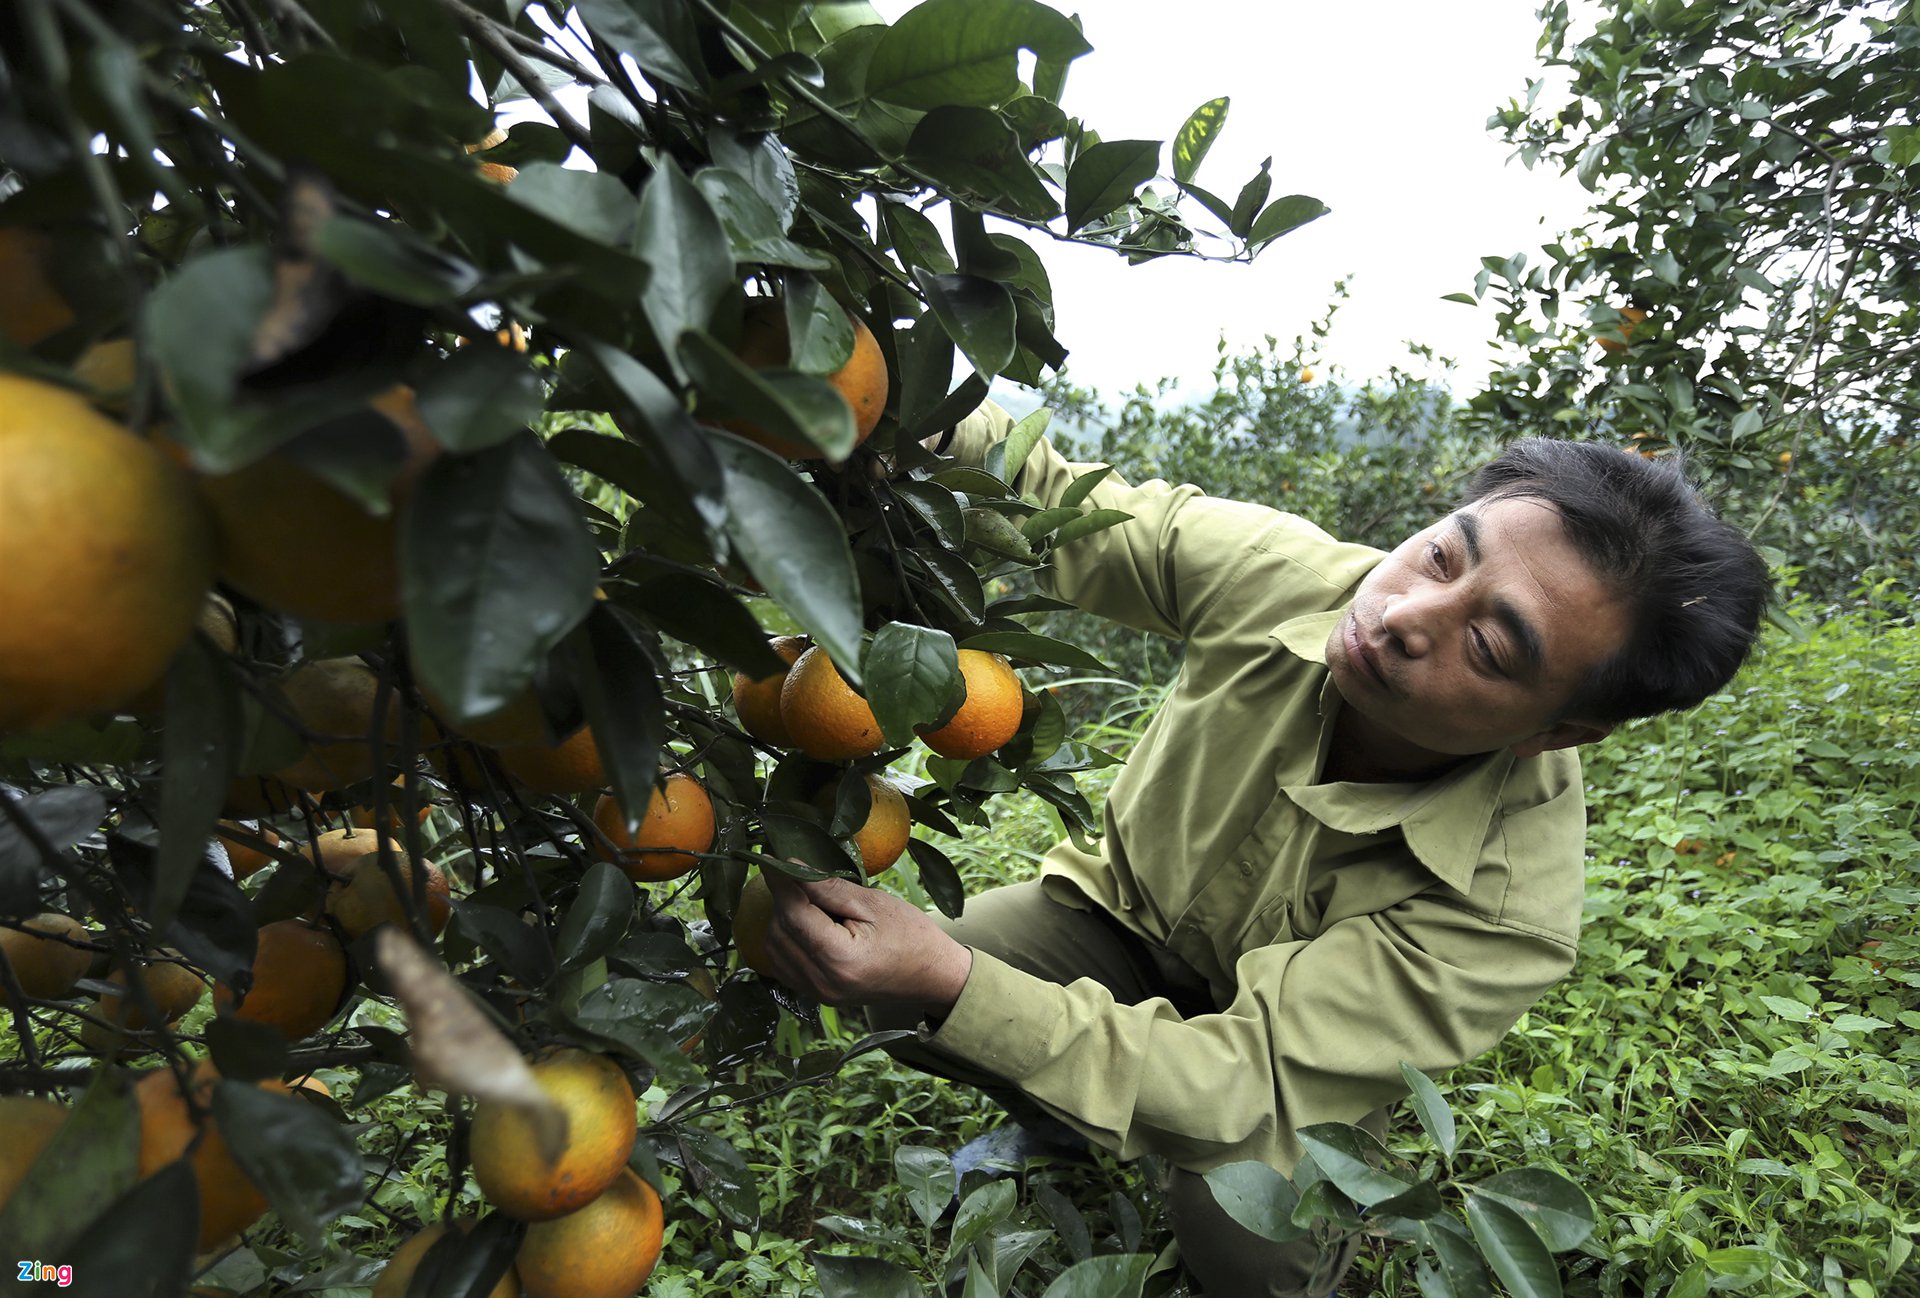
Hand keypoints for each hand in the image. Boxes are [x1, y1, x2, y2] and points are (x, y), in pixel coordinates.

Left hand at [760, 872, 972, 1011]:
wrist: (931, 975)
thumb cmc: (910, 935)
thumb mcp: (872, 903)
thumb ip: (827, 887)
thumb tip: (790, 866)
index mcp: (840, 958)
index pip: (794, 914)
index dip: (780, 883)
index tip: (770, 858)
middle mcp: (822, 982)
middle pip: (780, 931)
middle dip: (784, 900)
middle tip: (802, 879)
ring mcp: (817, 993)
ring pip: (774, 948)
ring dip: (782, 920)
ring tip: (810, 904)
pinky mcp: (816, 995)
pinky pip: (782, 964)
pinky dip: (785, 939)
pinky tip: (804, 925)